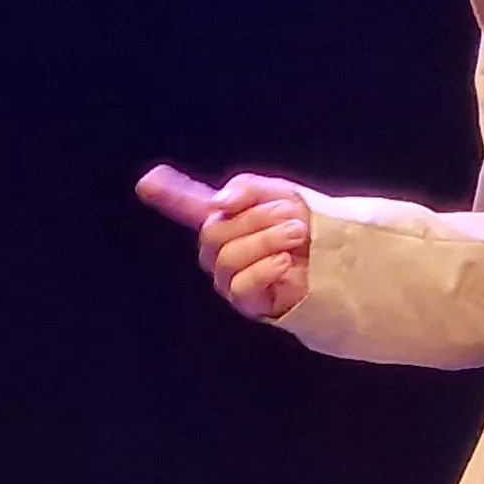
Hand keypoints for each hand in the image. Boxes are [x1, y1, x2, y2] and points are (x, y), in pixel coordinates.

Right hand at [135, 164, 310, 321]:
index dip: (169, 193)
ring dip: (268, 240)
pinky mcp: (247, 302)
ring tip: (297, 236)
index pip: (188, 204)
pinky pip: (241, 285)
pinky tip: (284, 263)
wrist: (336, 260)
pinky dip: (265, 269)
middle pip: (213, 231)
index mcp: (224, 219)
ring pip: (227, 257)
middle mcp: (219, 249)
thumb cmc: (307, 227)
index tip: (148, 181)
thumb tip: (218, 205)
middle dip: (257, 218)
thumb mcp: (279, 194)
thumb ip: (246, 190)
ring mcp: (229, 278)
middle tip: (291, 216)